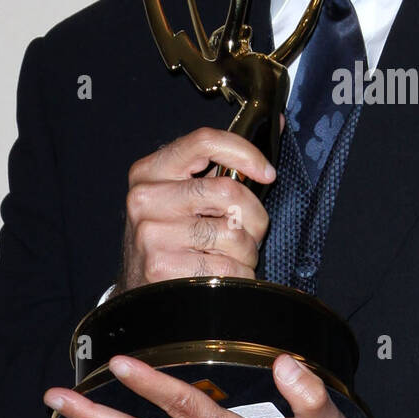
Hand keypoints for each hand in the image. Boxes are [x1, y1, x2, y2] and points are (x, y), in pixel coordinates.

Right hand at [117, 127, 275, 291]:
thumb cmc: (173, 238)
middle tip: (252, 233)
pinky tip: (226, 278)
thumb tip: (279, 124)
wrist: (139, 293)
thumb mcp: (183, 197)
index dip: (245, 153)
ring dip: (248, 252)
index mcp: (151, 170)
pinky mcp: (162, 267)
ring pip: (233, 234)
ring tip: (234, 258)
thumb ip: (220, 167)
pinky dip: (239, 276)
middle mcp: (146, 198)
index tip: (267, 174)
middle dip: (255, 217)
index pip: (204, 141)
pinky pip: (227, 268)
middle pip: (229, 191)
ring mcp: (151, 233)